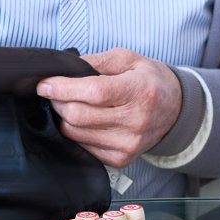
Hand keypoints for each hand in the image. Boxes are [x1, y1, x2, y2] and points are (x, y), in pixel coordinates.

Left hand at [37, 48, 182, 167]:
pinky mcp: (121, 159)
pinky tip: (84, 121)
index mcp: (139, 91)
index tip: (44, 84)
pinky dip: (75, 133)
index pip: (93, 92)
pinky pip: (82, 147)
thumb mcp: (128, 59)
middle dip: (58, 101)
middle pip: (78, 116)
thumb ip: (95, 61)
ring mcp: (128, 144)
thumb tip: (63, 69)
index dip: (62, 88)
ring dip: (64, 118)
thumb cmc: (148, 81)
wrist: (175, 110)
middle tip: (56, 92)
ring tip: (70, 104)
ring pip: (75, 134)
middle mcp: (136, 121)